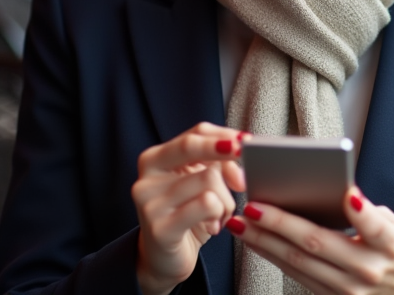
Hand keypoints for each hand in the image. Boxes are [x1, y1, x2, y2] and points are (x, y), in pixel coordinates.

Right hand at [132, 122, 246, 294]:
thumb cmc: (187, 215)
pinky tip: (214, 226)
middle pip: (191, 146)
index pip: (194, 133)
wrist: (164, 259)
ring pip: (207, 178)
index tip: (247, 141)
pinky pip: (207, 205)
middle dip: (223, 149)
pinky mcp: (160, 228)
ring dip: (226, 198)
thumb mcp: (202, 184)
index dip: (223, 134)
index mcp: (154, 159)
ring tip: (222, 214)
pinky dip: (219, 213)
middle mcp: (146, 177)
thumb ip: (219, 166)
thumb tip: (240, 166)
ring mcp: (149, 203)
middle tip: (246, 156)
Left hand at [226, 187, 393, 294]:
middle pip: (319, 244)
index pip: (375, 226)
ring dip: (266, 243)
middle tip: (252, 207)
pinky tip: (257, 242)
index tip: (346, 193)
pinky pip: (298, 276)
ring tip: (242, 224)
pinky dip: (275, 257)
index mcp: (390, 245)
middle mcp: (369, 270)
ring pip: (300, 263)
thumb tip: (336, 192)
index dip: (361, 212)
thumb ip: (369, 213)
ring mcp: (349, 291)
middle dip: (280, 224)